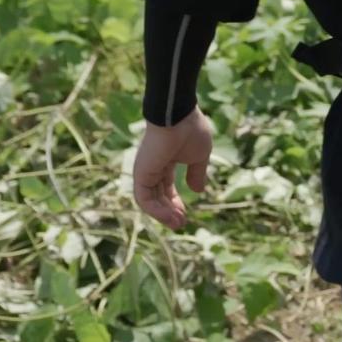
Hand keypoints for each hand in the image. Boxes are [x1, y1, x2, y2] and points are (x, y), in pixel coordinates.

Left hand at [132, 108, 213, 229]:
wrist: (178, 117)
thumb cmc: (191, 132)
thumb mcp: (200, 156)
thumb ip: (197, 173)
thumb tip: (198, 191)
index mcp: (167, 161)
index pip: (167, 187)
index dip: (175, 201)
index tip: (185, 214)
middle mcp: (153, 168)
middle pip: (158, 196)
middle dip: (169, 212)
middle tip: (180, 224)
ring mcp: (146, 171)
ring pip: (150, 201)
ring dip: (163, 215)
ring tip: (177, 224)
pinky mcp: (141, 174)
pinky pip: (145, 198)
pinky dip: (156, 210)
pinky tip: (170, 217)